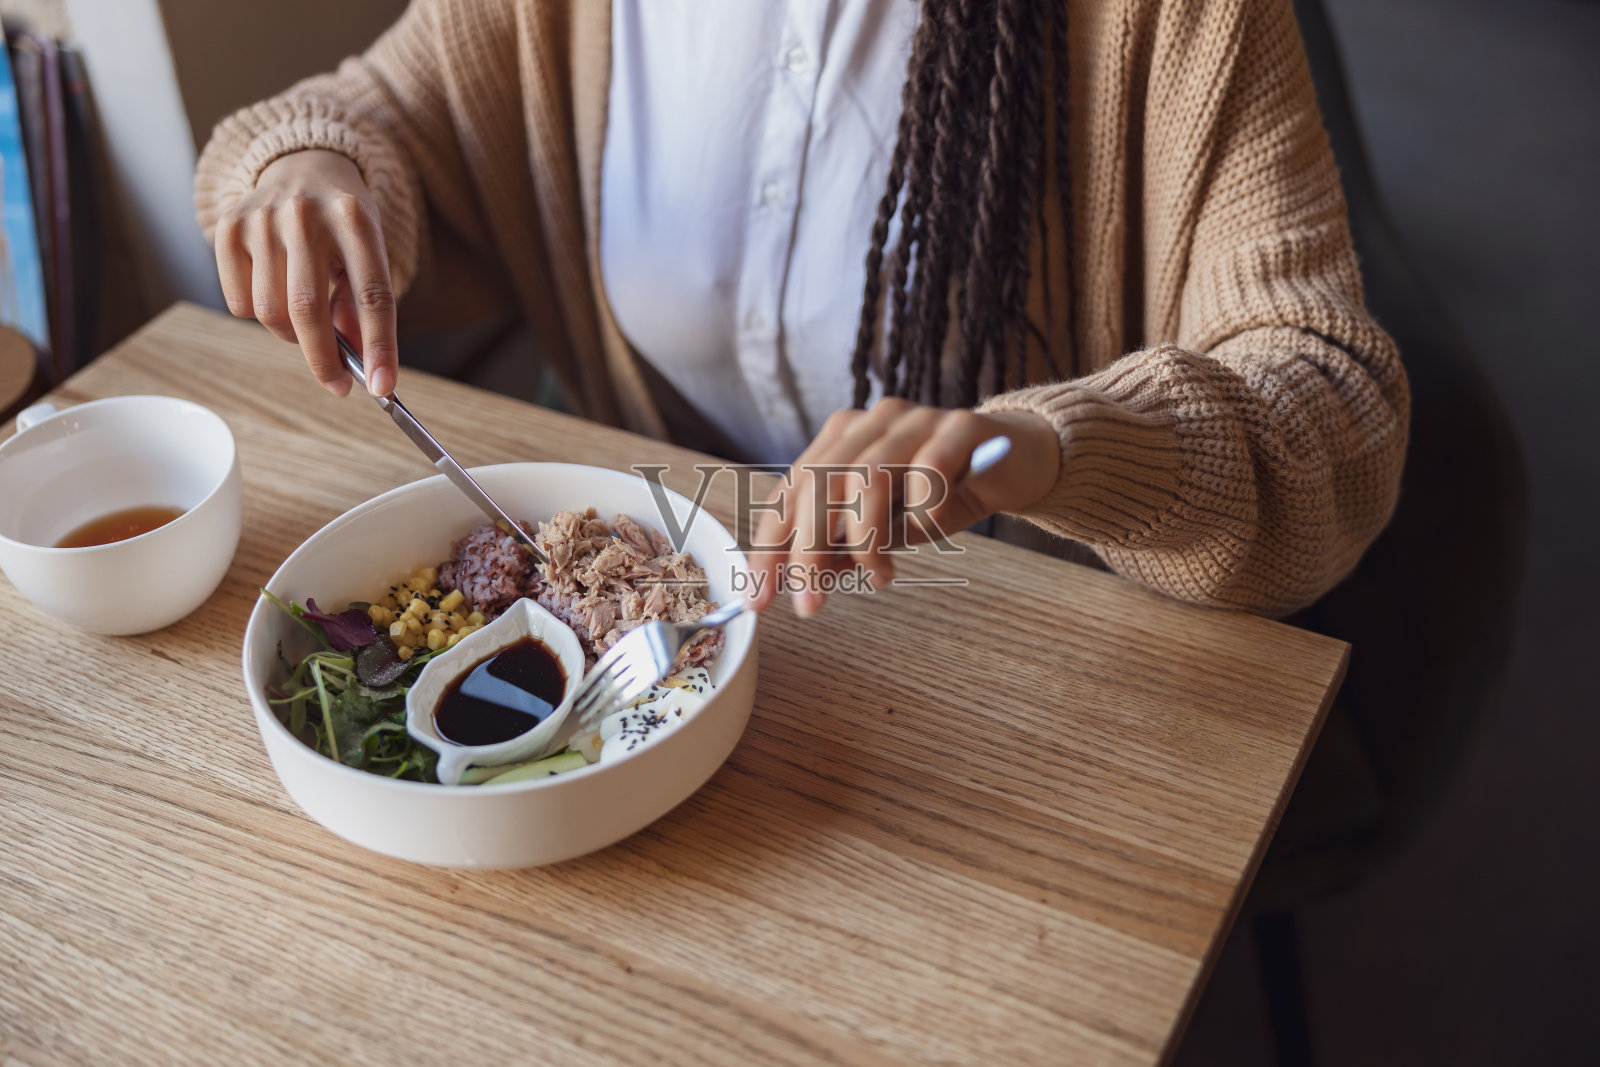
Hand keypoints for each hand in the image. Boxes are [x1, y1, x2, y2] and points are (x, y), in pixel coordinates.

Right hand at [212, 149, 397, 396]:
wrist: (302, 164)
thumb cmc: (343, 222)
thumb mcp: (368, 251)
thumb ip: (363, 305)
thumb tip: (357, 361)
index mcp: (355, 220)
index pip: (372, 295)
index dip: (379, 347)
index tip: (383, 387)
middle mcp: (306, 215)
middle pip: (308, 310)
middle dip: (324, 360)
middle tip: (337, 384)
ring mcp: (262, 219)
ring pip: (269, 312)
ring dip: (291, 335)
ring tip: (305, 318)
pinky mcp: (228, 227)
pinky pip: (238, 303)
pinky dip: (257, 314)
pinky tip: (274, 291)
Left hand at [746, 398, 1060, 616]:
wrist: (1019, 462)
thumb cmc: (944, 494)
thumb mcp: (886, 529)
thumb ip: (844, 546)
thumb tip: (803, 578)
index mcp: (841, 439)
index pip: (790, 491)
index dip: (769, 545)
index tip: (759, 596)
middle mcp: (871, 421)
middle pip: (819, 483)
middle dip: (806, 550)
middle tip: (810, 603)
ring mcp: (916, 418)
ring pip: (866, 475)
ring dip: (865, 538)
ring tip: (878, 577)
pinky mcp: (962, 426)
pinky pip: (930, 470)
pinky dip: (922, 508)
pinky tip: (929, 529)